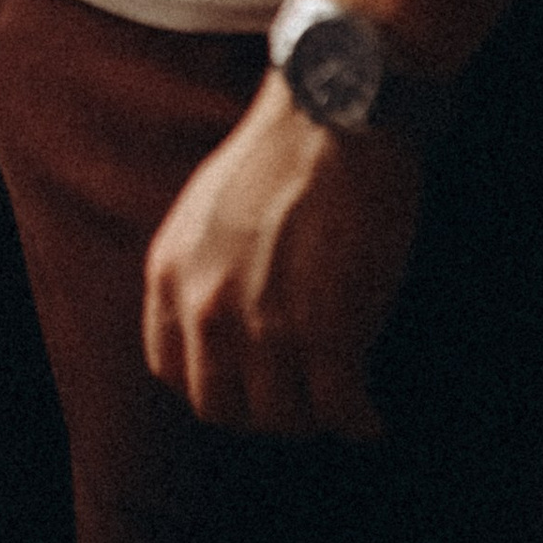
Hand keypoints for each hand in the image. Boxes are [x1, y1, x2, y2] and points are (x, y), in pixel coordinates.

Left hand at [141, 75, 421, 439]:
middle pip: (223, 408)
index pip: (171, 371)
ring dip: (312, 419)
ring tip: (338, 403)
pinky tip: (372, 419)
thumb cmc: (283, 155)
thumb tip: (217, 321)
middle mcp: (206, 309)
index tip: (248, 383)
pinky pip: (340, 413)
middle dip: (263, 411)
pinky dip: (359, 424)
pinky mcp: (330, 336)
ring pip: (282, 420)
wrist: (335, 119)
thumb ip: (200, 270)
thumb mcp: (204, 214)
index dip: (214, 385)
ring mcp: (266, 328)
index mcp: (171, 276)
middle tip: (300, 399)